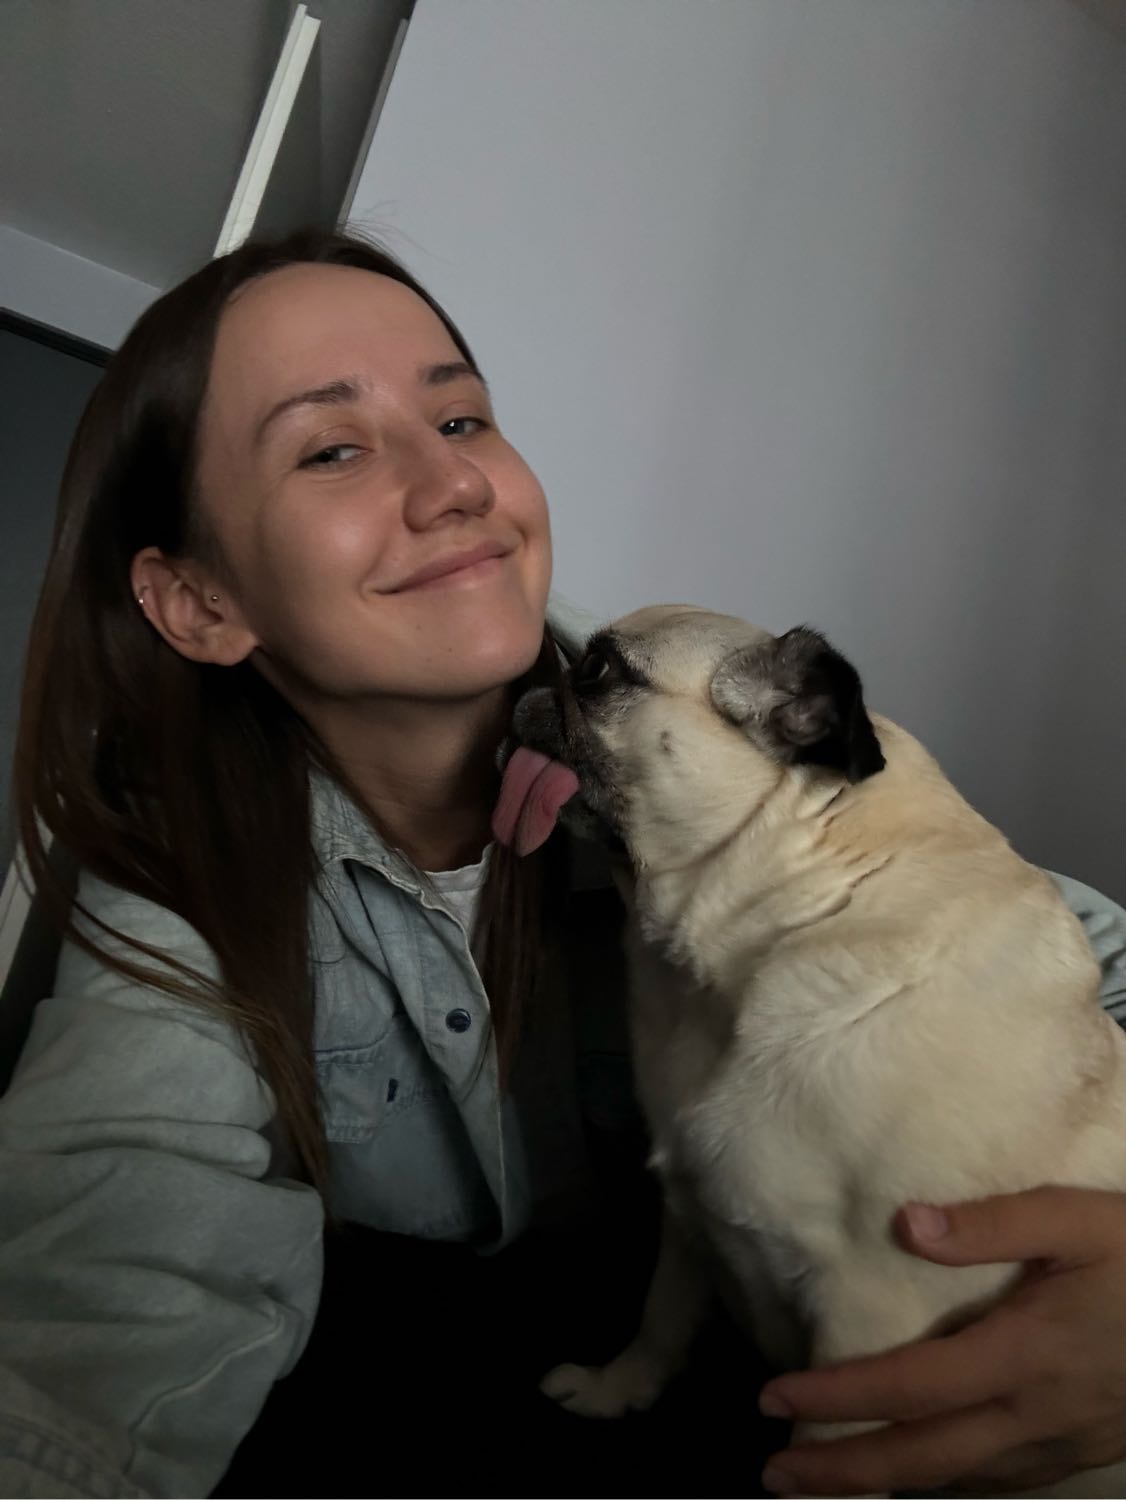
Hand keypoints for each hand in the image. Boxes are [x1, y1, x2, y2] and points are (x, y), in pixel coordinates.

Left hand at [757, 1187, 1125, 1495]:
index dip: (836, 1399)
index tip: (774, 1400)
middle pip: (920, 1459)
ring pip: (959, 1482)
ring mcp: (1063, 1444)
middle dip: (842, 1472)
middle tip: (775, 1474)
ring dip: (887, 1485)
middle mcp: (1034, 1415)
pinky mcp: (1085, 1451)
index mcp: (1022, 1355)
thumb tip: (908, 1225)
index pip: (906, 1388)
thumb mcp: (1077, 1219)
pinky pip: (1001, 1482)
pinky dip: (947, 1485)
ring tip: (827, 1482)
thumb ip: (992, 1224)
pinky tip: (924, 1477)